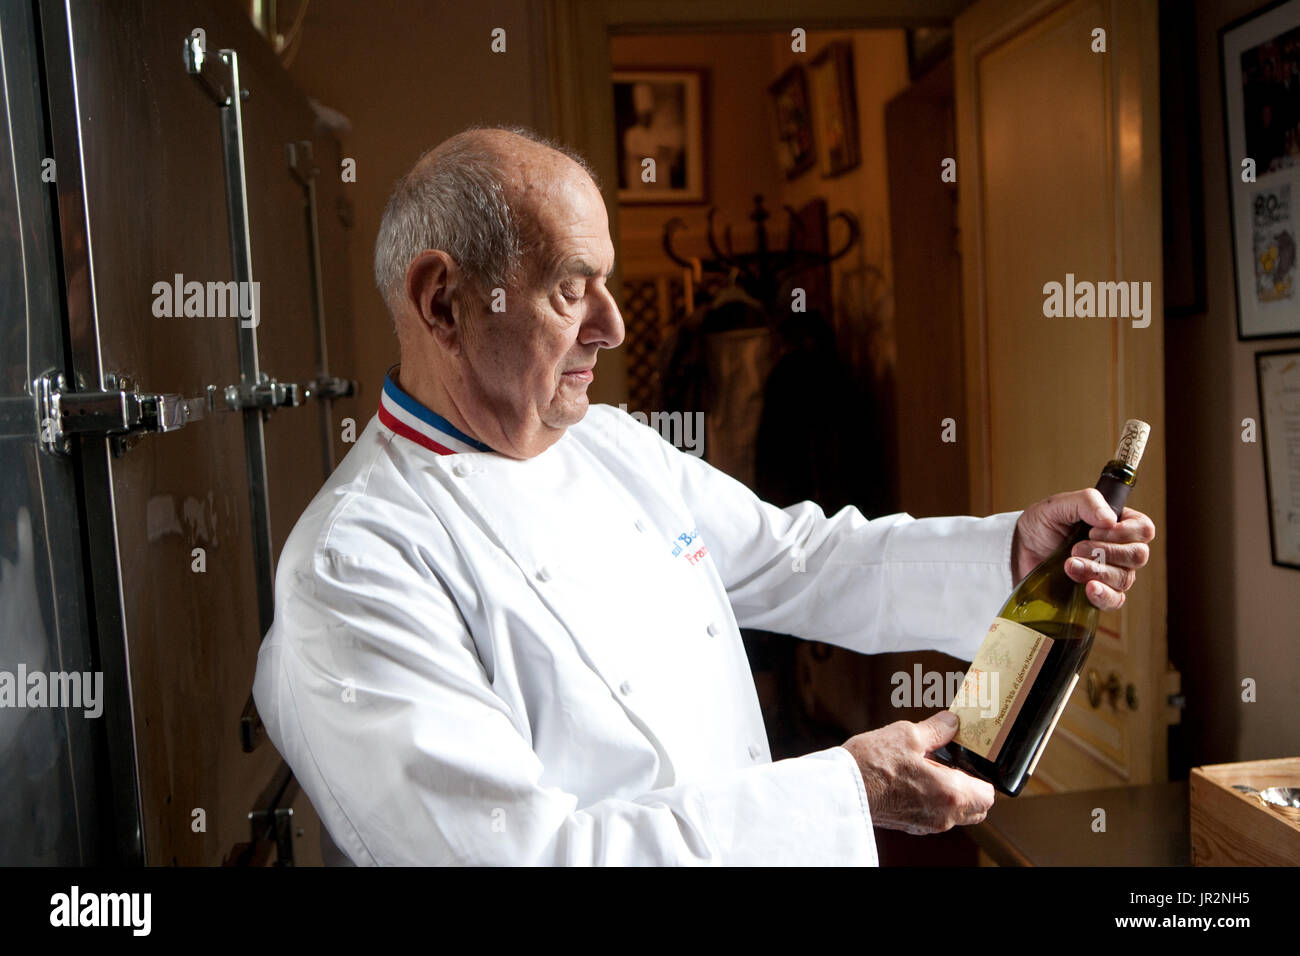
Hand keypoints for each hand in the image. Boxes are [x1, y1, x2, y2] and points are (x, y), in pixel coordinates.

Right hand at [842, 712, 994, 834]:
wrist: (840, 790)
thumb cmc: (872, 765)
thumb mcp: (907, 735)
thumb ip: (936, 730)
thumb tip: (952, 722)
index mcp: (950, 793)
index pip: (988, 795)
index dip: (985, 776)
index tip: (973, 760)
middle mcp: (943, 815)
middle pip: (976, 809)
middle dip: (972, 787)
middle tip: (955, 763)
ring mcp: (926, 824)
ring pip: (956, 814)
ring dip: (952, 794)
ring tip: (931, 767)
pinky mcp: (909, 825)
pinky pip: (935, 815)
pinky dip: (934, 800)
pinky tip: (915, 779)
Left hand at [1011, 489, 1154, 610]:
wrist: (1020, 551)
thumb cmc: (1042, 525)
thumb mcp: (1058, 505)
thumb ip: (1087, 502)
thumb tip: (1110, 520)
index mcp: (1117, 523)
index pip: (1143, 529)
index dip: (1123, 532)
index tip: (1093, 531)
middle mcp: (1119, 549)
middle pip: (1138, 555)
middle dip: (1106, 552)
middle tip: (1076, 548)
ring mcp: (1111, 574)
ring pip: (1124, 578)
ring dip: (1096, 570)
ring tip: (1069, 564)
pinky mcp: (1098, 595)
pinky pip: (1115, 601)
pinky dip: (1103, 595)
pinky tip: (1089, 588)